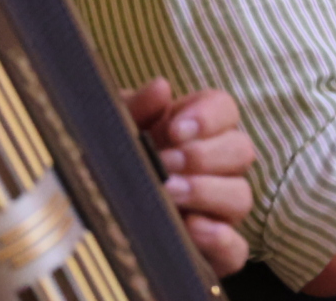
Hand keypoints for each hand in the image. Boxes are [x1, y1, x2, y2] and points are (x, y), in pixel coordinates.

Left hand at [124, 78, 255, 276]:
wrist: (94, 210)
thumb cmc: (114, 158)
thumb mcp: (117, 129)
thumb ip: (137, 107)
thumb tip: (161, 87)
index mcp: (200, 129)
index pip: (226, 110)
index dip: (208, 117)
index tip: (176, 128)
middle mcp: (219, 166)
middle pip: (241, 150)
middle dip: (204, 155)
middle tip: (166, 162)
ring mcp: (219, 208)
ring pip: (241, 195)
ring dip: (207, 192)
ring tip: (170, 193)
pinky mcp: (215, 248)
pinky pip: (237, 247)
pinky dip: (221, 239)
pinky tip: (192, 228)